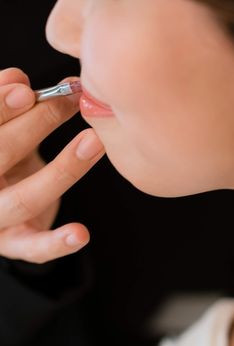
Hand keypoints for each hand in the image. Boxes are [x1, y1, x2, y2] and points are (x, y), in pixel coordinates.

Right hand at [0, 67, 104, 263]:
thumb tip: (18, 77)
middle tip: (65, 102)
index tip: (24, 88)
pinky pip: (36, 248)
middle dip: (32, 126)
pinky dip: (58, 242)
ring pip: (24, 198)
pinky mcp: (16, 244)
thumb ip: (8, 109)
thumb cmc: (5, 159)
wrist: (3, 213)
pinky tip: (80, 233)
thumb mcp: (3, 133)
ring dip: (62, 170)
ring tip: (94, 142)